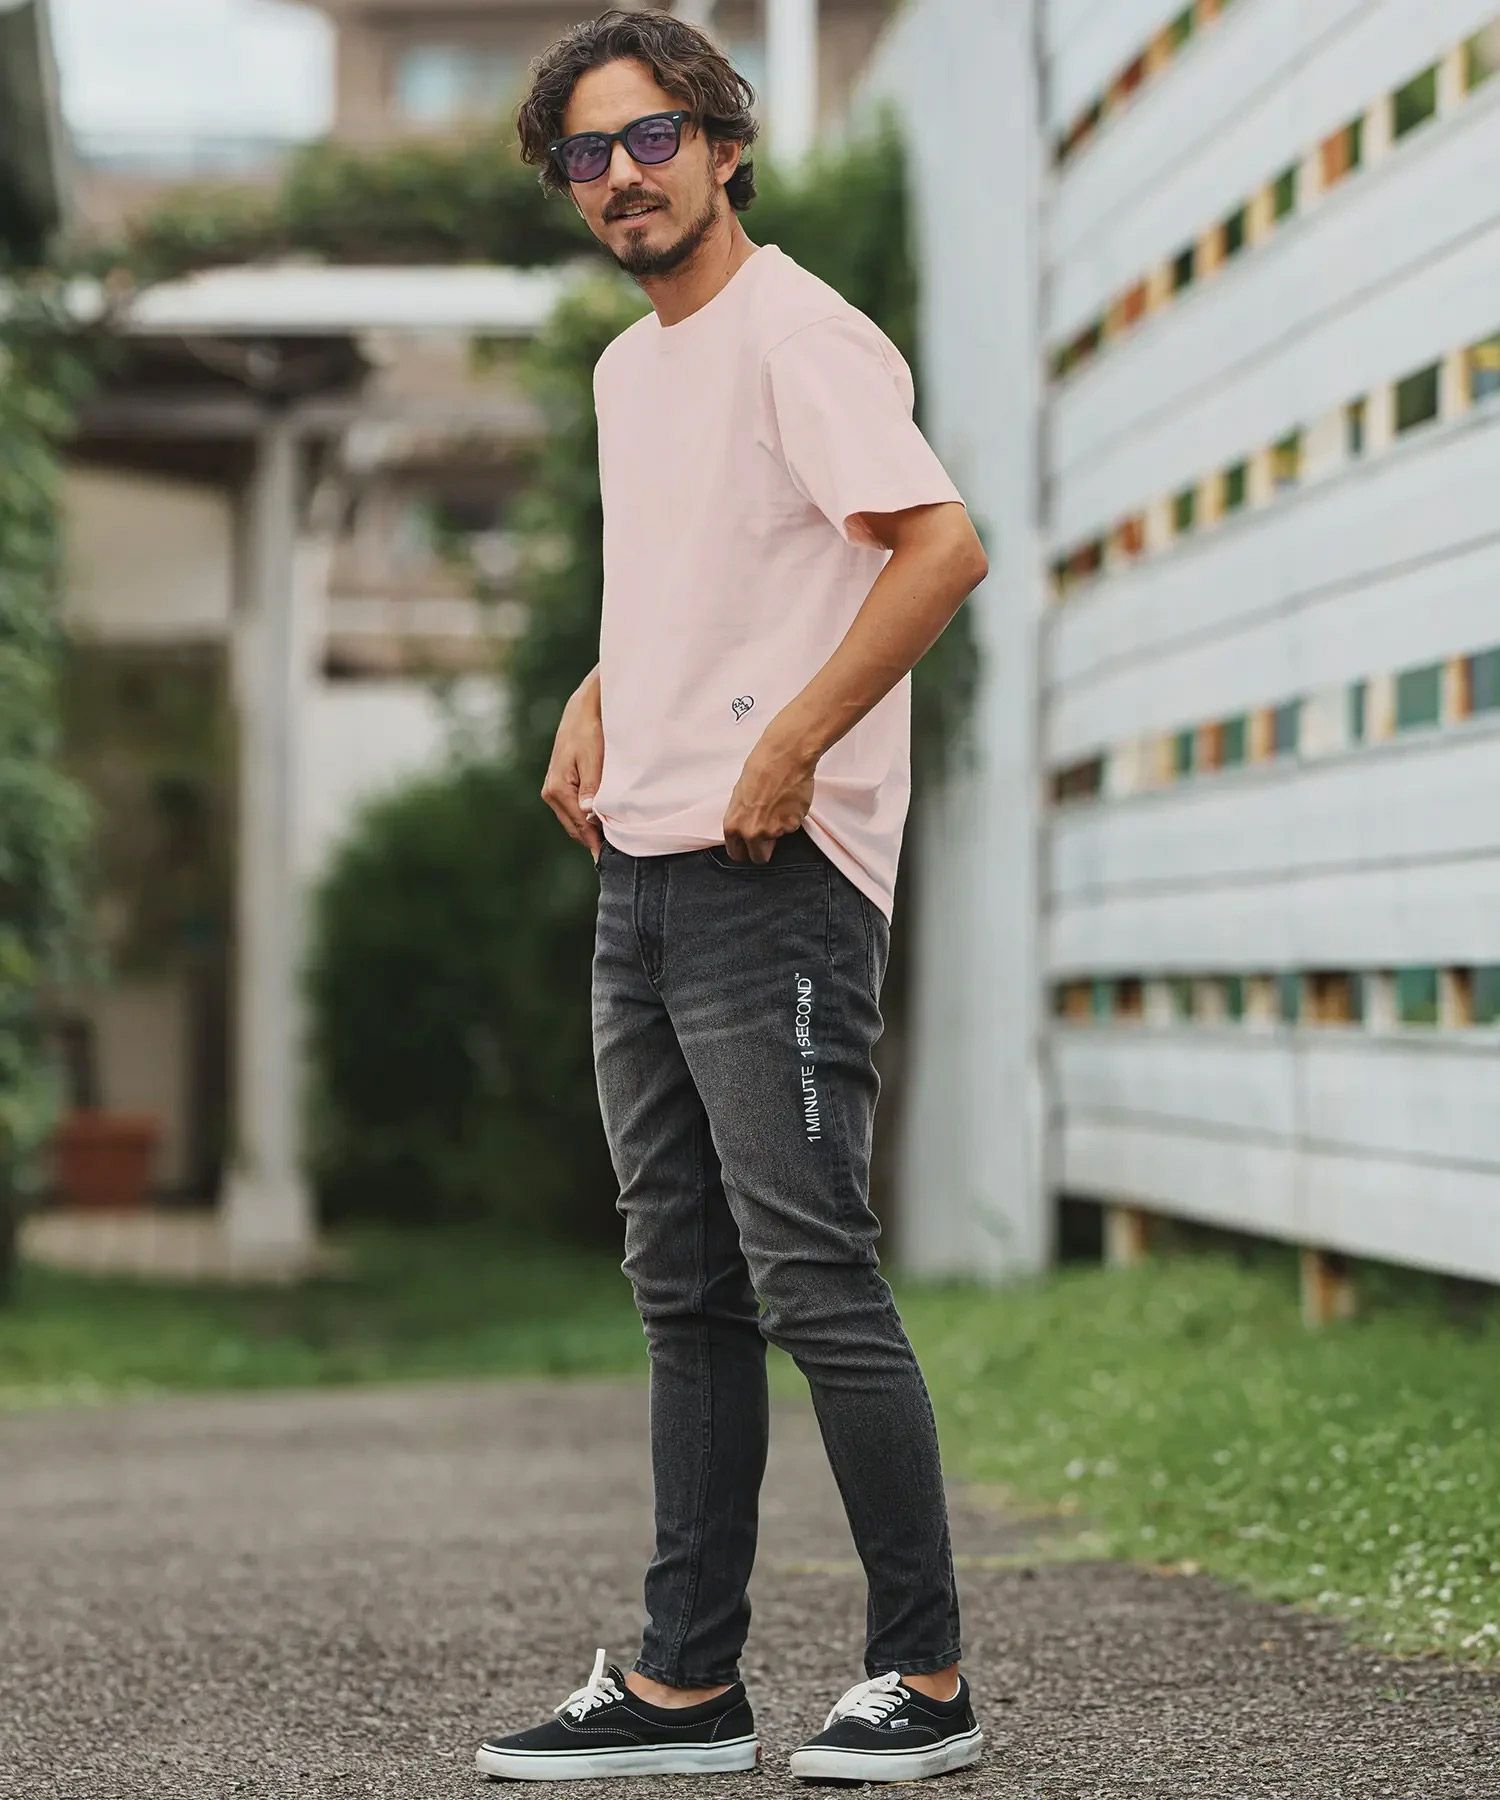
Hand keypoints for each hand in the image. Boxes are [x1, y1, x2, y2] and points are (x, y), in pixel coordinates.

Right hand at [541, 677, 604, 857]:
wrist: (582, 710)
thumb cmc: (590, 731)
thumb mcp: (594, 758)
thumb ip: (592, 788)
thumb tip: (589, 814)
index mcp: (558, 789)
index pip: (581, 826)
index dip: (596, 843)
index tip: (609, 859)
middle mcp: (551, 792)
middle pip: (575, 828)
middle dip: (593, 841)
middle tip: (616, 857)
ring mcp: (552, 790)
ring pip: (573, 821)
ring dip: (589, 831)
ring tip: (611, 844)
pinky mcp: (559, 785)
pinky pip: (573, 811)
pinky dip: (586, 820)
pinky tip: (601, 824)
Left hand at [720, 729, 816, 863]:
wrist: (784, 758)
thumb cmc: (759, 769)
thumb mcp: (739, 796)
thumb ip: (742, 818)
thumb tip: (747, 827)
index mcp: (733, 826)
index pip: (737, 854)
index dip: (744, 850)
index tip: (749, 848)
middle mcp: (752, 833)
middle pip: (758, 857)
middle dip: (762, 849)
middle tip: (767, 833)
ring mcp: (774, 832)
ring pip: (778, 840)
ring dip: (779, 828)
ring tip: (779, 804)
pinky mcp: (793, 826)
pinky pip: (792, 828)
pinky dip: (792, 819)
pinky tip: (789, 801)